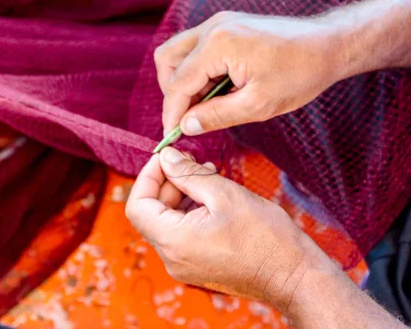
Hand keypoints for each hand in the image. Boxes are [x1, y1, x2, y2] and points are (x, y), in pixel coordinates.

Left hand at [125, 147, 335, 308]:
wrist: (295, 276)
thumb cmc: (266, 237)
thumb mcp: (224, 194)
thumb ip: (188, 174)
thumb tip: (166, 157)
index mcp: (173, 242)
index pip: (137, 205)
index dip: (148, 176)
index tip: (167, 158)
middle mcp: (172, 259)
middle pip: (152, 213)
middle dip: (168, 182)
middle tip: (192, 161)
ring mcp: (184, 265)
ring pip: (167, 221)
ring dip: (181, 194)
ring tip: (208, 175)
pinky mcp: (197, 266)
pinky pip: (181, 234)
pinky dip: (190, 211)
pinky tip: (212, 195)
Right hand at [155, 11, 345, 134]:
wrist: (329, 44)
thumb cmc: (300, 73)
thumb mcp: (258, 105)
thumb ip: (216, 116)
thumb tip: (186, 126)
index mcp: (218, 44)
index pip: (178, 83)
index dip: (172, 113)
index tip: (173, 135)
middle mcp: (212, 27)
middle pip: (167, 60)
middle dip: (172, 92)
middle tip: (190, 116)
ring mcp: (218, 23)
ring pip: (178, 52)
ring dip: (183, 80)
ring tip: (205, 104)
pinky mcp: (226, 26)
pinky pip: (196, 48)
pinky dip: (198, 71)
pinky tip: (218, 89)